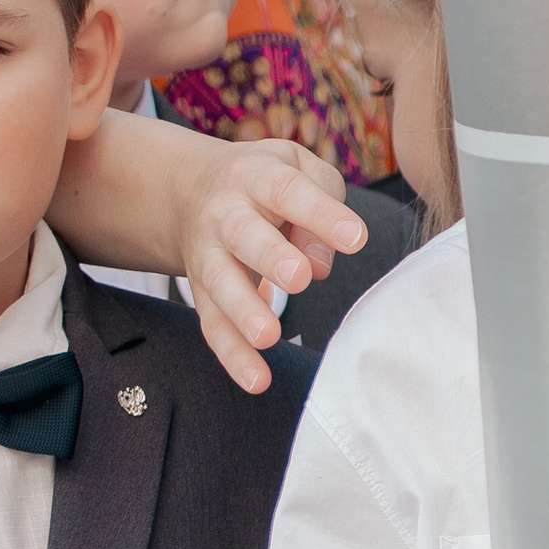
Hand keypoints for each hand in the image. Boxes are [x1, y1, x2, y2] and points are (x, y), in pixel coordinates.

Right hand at [180, 137, 367, 392]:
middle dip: (269, 257)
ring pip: (220, 283)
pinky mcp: (201, 291)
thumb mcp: (298, 169)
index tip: (357, 238)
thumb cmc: (268, 183)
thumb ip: (322, 202)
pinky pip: (212, 324)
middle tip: (298, 280)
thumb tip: (318, 264)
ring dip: (243, 311)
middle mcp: (225, 214)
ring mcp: (208, 253)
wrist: (192, 189)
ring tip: (269, 336)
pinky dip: (232, 355)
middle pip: (244, 234)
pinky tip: (257, 380)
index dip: (321, 214)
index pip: (289, 191)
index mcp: (256, 176)